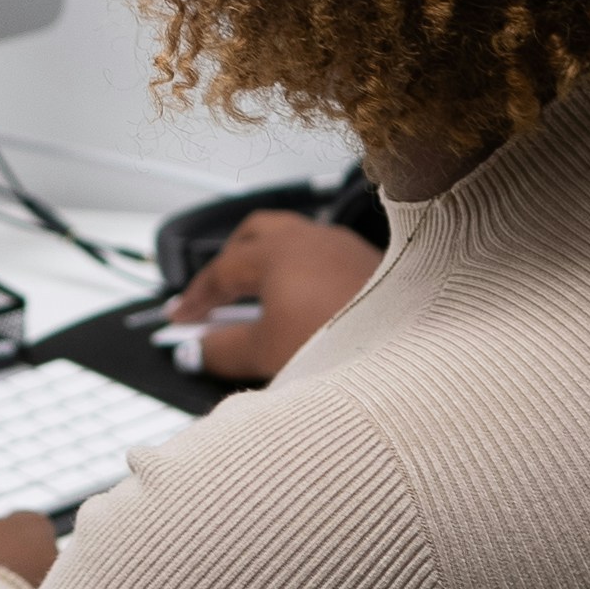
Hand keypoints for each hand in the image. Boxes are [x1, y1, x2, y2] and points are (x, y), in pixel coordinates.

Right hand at [166, 210, 378, 383]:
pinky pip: (323, 256)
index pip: (221, 270)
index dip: (196, 298)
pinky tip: (305, 302)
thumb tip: (198, 349)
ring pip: (292, 240)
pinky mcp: (370, 261)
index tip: (181, 319)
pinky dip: (301, 273)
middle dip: (229, 262)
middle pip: (254, 235)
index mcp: (276, 251)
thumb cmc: (339, 342)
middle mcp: (309, 237)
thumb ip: (223, 349)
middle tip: (217, 295)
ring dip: (268, 264)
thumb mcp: (266, 353)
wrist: (409, 351)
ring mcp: (342, 245)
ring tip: (260, 297)